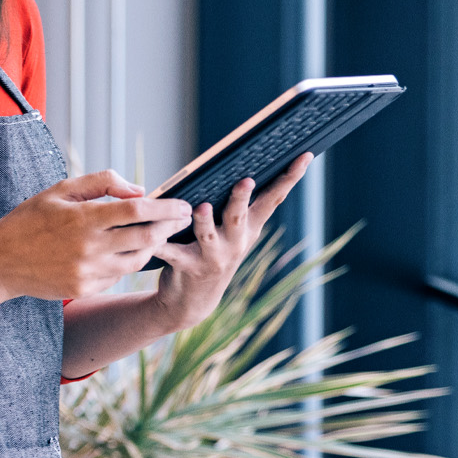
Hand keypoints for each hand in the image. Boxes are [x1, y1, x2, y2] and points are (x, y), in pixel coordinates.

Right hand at [0, 172, 194, 301]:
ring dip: (153, 246)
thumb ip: (101, 183)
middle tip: (182, 218)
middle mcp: (89, 247)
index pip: (137, 211)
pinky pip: (118, 274)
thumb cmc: (31, 219)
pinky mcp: (85, 288)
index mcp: (84, 217)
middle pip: (145, 238)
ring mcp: (88, 271)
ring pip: (137, 260)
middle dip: (169, 227)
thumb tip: (139, 189)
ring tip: (160, 233)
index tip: (182, 204)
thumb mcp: (61, 189)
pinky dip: (128, 261)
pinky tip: (129, 250)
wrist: (1, 260)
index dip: (165, 207)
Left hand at [150, 154, 312, 329]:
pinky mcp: (187, 267)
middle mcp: (235, 242)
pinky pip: (171, 251)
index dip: (289, 178)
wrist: (194, 300)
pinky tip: (153, 232)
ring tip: (201, 207)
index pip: (273, 199)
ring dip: (204, 221)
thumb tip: (246, 166)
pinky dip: (161, 242)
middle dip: (241, 198)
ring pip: (208, 235)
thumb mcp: (234, 232)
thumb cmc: (214, 252)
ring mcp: (213, 257)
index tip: (304, 156)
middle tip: (246, 181)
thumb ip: (241, 205)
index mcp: (249, 228)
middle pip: (239, 216)